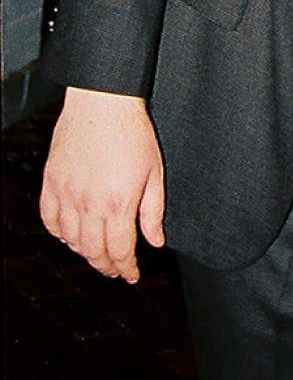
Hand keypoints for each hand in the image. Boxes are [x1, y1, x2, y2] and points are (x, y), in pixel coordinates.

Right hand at [40, 86, 165, 282]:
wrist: (103, 104)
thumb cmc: (133, 134)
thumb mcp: (154, 173)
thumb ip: (154, 212)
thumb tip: (155, 242)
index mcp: (118, 203)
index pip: (120, 250)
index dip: (126, 268)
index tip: (131, 276)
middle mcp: (89, 203)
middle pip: (93, 252)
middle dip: (106, 266)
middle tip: (115, 270)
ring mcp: (66, 194)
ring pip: (70, 240)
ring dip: (84, 252)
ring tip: (97, 254)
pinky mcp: (52, 182)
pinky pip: (49, 219)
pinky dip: (59, 233)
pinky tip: (70, 235)